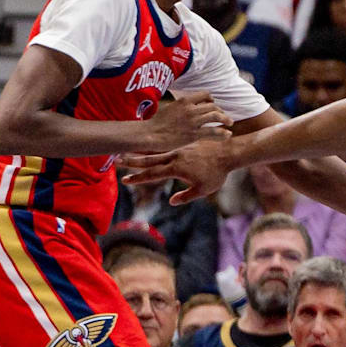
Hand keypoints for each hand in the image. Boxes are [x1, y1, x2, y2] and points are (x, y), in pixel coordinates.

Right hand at [120, 139, 234, 204]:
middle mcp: (175, 156)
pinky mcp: (186, 145)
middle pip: (149, 160)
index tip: (124, 180)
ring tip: (129, 155)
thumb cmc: (217, 173)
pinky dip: (158, 150)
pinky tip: (153, 151)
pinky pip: (168, 149)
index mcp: (176, 167)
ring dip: (143, 155)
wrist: (229, 151)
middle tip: (117, 159)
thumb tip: (171, 201)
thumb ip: (186, 196)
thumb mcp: (203, 189)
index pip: (152, 174)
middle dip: (132, 161)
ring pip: (157, 153)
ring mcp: (180, 149)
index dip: (138, 178)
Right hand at [147, 92, 231, 150]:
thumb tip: (184, 107)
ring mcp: (193, 122)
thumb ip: (180, 107)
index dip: (211, 99)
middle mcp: (191, 109)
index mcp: (184, 100)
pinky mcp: (194, 134)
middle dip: (220, 111)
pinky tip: (228, 134)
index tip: (213, 104)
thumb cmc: (156, 123)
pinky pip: (213, 132)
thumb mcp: (169, 108)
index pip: (205, 95)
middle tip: (224, 117)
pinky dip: (223, 133)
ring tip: (230, 123)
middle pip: (213, 106)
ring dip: (225, 119)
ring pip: (216, 116)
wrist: (149, 134)